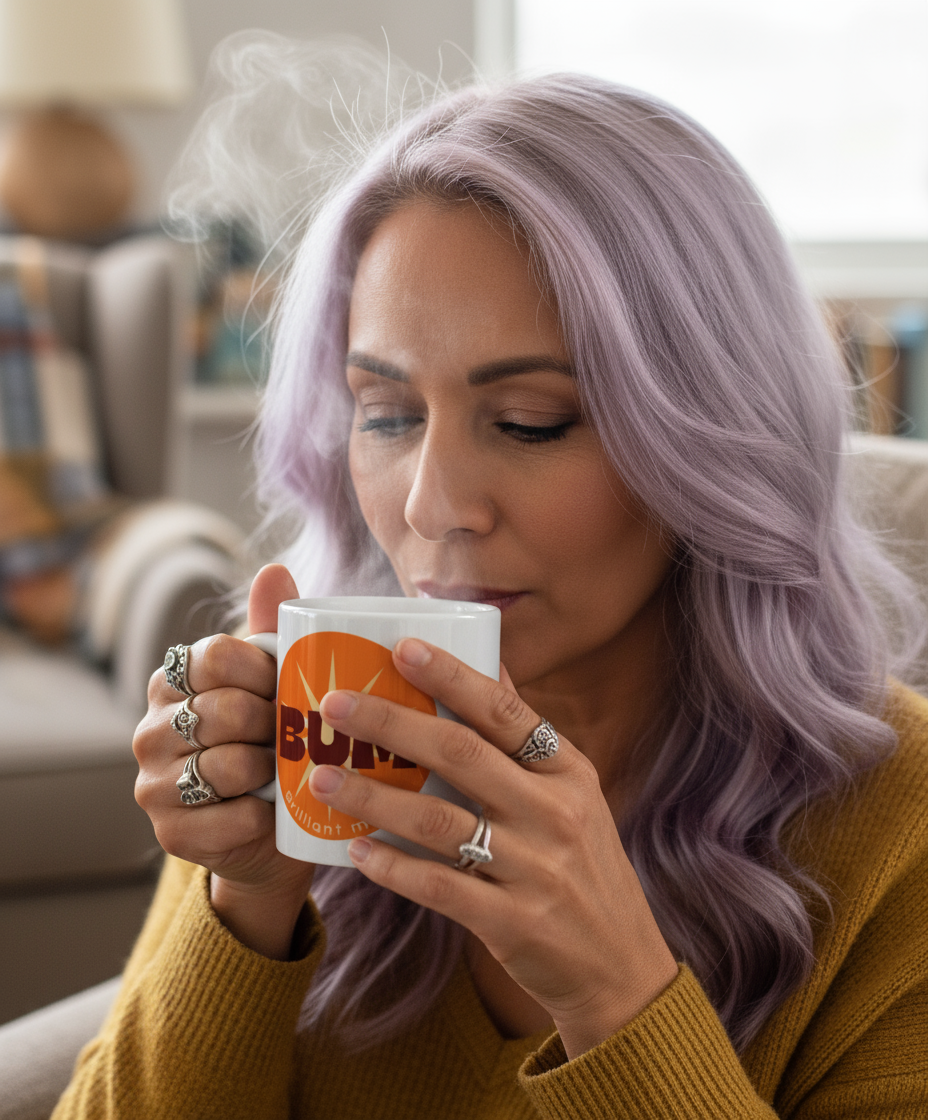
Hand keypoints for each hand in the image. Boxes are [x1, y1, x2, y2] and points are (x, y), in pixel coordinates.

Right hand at [133, 564, 314, 958]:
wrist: (270, 830)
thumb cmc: (272, 741)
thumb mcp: (273, 683)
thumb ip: (271, 628)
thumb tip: (274, 570)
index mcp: (173, 681)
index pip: (217, 655)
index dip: (263, 671)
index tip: (285, 687)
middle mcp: (150, 729)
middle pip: (227, 709)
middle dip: (274, 724)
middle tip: (292, 735)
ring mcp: (153, 783)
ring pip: (229, 763)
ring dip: (271, 770)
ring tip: (284, 770)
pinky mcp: (170, 833)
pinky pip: (232, 815)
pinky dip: (264, 814)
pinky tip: (271, 810)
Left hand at [308, 638, 678, 1057]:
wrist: (620, 963)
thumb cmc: (585, 865)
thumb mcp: (575, 794)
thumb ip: (528, 737)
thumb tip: (490, 665)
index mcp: (567, 772)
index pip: (504, 711)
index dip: (451, 676)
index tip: (401, 648)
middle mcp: (553, 812)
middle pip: (461, 754)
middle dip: (392, 723)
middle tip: (336, 705)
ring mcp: (535, 869)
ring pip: (438, 821)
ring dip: (374, 797)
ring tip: (322, 777)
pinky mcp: (513, 922)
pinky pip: (439, 888)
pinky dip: (393, 868)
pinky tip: (356, 851)